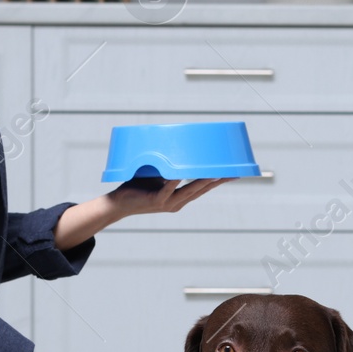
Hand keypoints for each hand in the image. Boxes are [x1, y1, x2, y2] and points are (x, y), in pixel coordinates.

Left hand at [107, 176, 233, 217]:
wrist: (118, 204)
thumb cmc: (137, 188)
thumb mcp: (158, 175)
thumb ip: (170, 167)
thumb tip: (178, 147)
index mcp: (180, 198)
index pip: (203, 189)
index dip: (218, 181)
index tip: (234, 173)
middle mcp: (177, 203)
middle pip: (202, 190)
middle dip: (218, 181)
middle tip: (233, 172)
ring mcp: (167, 203)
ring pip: (189, 191)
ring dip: (202, 181)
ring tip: (215, 173)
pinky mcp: (156, 201)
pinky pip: (167, 190)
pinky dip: (175, 182)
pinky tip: (181, 175)